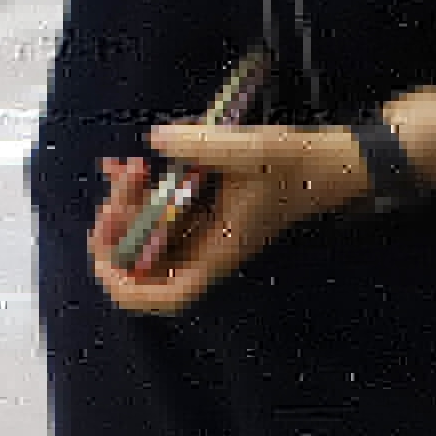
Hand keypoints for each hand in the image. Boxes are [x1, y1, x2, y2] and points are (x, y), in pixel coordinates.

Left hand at [82, 118, 377, 315]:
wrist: (329, 162)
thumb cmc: (299, 166)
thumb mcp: (253, 149)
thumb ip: (202, 144)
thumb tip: (156, 140)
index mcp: (219, 252)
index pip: (167, 295)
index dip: (127, 286)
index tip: (106, 251)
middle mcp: (207, 248)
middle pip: (143, 262)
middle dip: (118, 227)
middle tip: (119, 187)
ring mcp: (203, 229)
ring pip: (146, 232)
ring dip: (127, 202)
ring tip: (129, 167)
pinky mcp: (202, 209)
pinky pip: (159, 208)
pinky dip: (138, 190)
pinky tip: (128, 164)